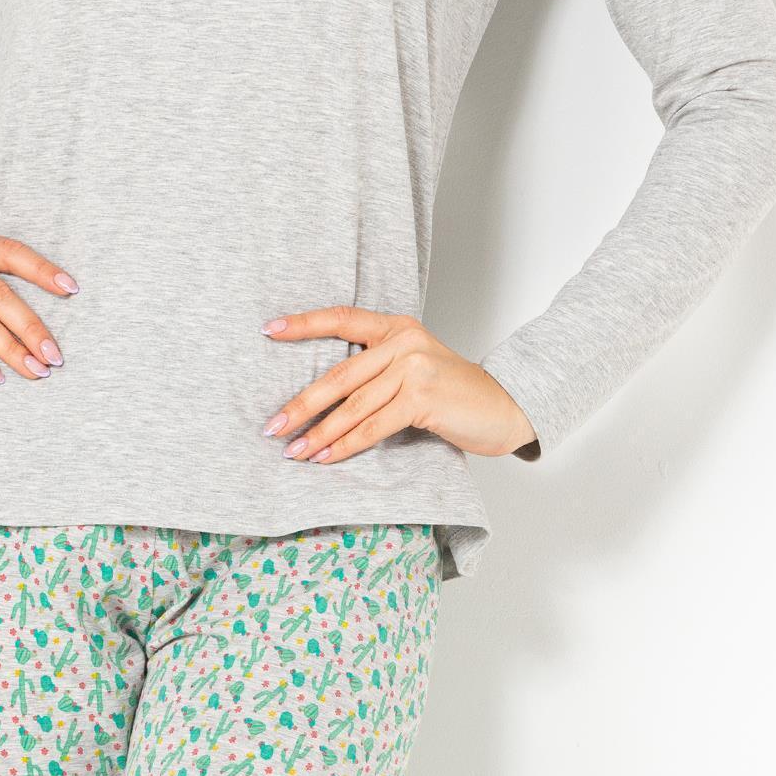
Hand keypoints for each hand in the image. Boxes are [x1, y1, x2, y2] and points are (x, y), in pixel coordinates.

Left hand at [259, 307, 537, 461]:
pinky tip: (327, 457)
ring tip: (294, 451)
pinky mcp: (423, 398)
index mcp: (396, 326)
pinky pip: (374, 425)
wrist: (506, 406)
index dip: (303, 323)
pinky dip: (346, 444)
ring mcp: (413, 367)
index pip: (342, 318)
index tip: (269, 330)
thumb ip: (379, 367)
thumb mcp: (415, 365)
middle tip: (272, 425)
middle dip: (301, 404)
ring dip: (319, 432)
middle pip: (339, 375)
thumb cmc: (454, 392)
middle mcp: (403, 340)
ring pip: (353, 405)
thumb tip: (324, 395)